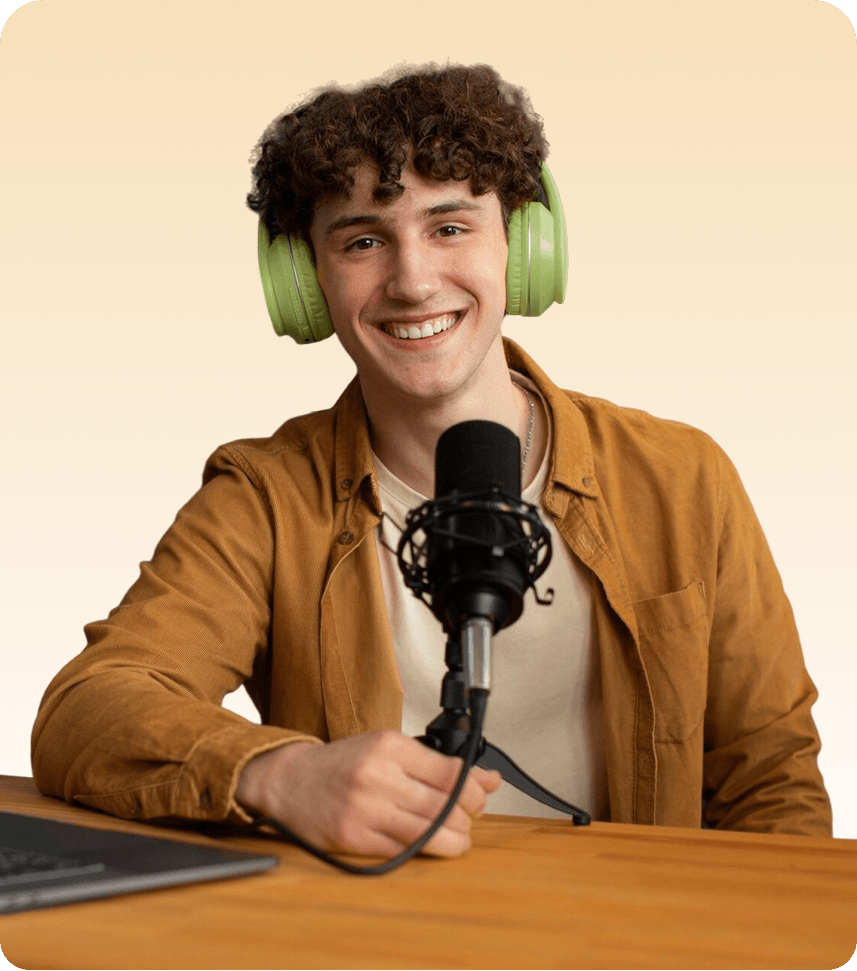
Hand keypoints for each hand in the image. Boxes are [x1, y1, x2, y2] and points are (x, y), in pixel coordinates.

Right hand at [235, 730, 501, 858]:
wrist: (289, 780)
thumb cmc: (343, 764)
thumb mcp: (388, 749)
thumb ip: (436, 764)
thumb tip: (489, 779)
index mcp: (389, 746)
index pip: (449, 771)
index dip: (474, 790)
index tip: (478, 796)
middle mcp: (377, 775)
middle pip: (443, 805)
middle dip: (466, 818)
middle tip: (468, 820)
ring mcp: (364, 808)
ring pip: (427, 832)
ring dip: (452, 841)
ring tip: (456, 839)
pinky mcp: (353, 837)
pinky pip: (401, 851)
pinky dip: (422, 852)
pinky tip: (426, 846)